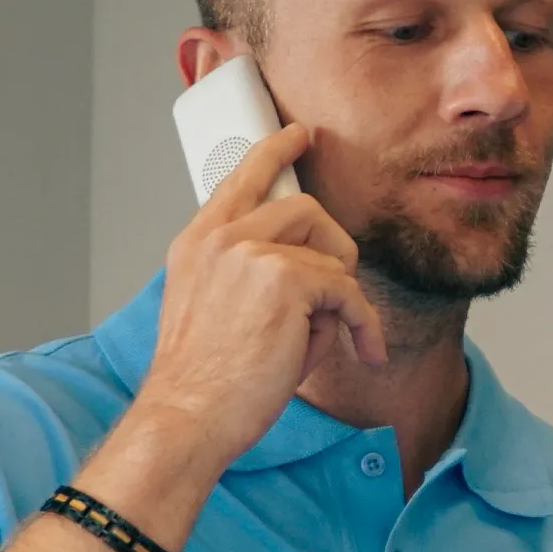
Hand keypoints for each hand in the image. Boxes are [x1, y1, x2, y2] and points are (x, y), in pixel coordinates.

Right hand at [134, 124, 386, 470]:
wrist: (187, 415)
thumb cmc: (201, 380)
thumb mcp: (214, 310)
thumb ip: (254, 277)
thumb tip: (320, 275)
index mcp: (197, 243)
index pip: (241, 177)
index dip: (275, 152)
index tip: (298, 136)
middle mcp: (221, 237)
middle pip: (304, 207)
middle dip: (334, 245)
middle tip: (340, 286)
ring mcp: (252, 252)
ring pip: (331, 251)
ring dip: (343, 295)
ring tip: (331, 334)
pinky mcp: (287, 279)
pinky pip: (348, 291)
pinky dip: (364, 324)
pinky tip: (364, 350)